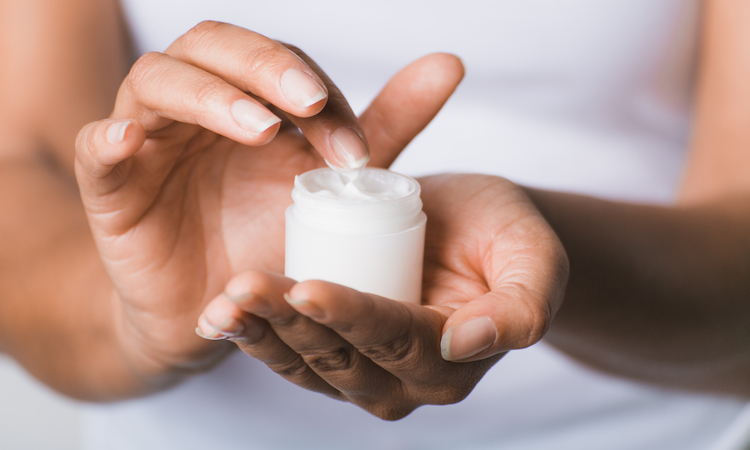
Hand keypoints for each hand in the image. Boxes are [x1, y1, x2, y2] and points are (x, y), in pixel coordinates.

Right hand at [74, 20, 462, 387]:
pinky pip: (98, 148)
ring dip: (210, 98)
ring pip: (159, 81)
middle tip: (308, 103)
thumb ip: (385, 126)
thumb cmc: (271, 239)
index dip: (318, 92)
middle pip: (214, 47)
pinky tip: (131, 141)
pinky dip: (111, 139)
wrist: (219, 305)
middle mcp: (198, 107)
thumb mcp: (334, 183)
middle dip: (264, 68)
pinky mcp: (113, 185)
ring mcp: (150, 140)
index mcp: (250, 100)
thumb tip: (449, 64)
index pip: (279, 66)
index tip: (357, 150)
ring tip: (257, 130)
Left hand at [197, 174, 567, 418]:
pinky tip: (222, 312)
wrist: (477, 234)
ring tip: (225, 303)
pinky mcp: (334, 354)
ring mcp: (365, 373)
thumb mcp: (535, 259)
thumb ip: (521, 308)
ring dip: (262, 334)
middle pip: (340, 357)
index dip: (352, 316)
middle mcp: (405, 379)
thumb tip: (466, 342)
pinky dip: (255, 334)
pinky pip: (292, 353)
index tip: (309, 286)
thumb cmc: (506, 236)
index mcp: (453, 359)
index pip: (395, 339)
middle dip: (290, 324)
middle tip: (245, 288)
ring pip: (307, 362)